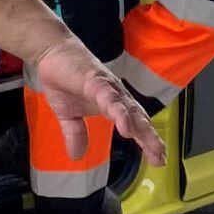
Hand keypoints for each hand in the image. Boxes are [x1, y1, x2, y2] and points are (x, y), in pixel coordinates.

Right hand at [29, 41, 163, 167]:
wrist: (52, 53)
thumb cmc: (64, 81)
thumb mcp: (68, 116)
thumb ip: (76, 134)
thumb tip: (76, 157)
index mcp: (113, 106)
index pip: (135, 126)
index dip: (147, 142)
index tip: (159, 159)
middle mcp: (116, 97)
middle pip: (138, 119)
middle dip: (150, 138)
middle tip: (161, 157)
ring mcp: (108, 88)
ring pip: (128, 109)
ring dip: (139, 126)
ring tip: (148, 144)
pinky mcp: (95, 80)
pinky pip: (109, 97)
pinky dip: (118, 110)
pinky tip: (124, 124)